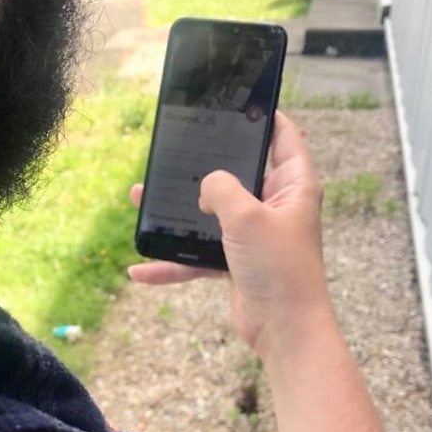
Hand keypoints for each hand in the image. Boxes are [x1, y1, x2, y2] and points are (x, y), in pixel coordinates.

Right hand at [129, 112, 332, 355]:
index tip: (242, 101)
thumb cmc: (279, 269)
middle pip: (237, 174)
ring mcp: (254, 235)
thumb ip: (220, 188)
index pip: (284, 138)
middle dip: (204, 164)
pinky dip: (173, 262)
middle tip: (177, 146)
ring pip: (209, 214)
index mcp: (292, 186)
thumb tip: (205, 187)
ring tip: (140, 198)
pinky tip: (141, 268)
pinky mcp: (237, 262)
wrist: (284, 331)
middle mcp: (275, 206)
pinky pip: (198, 255)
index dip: (267, 116)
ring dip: (177, 212)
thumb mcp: (245, 216)